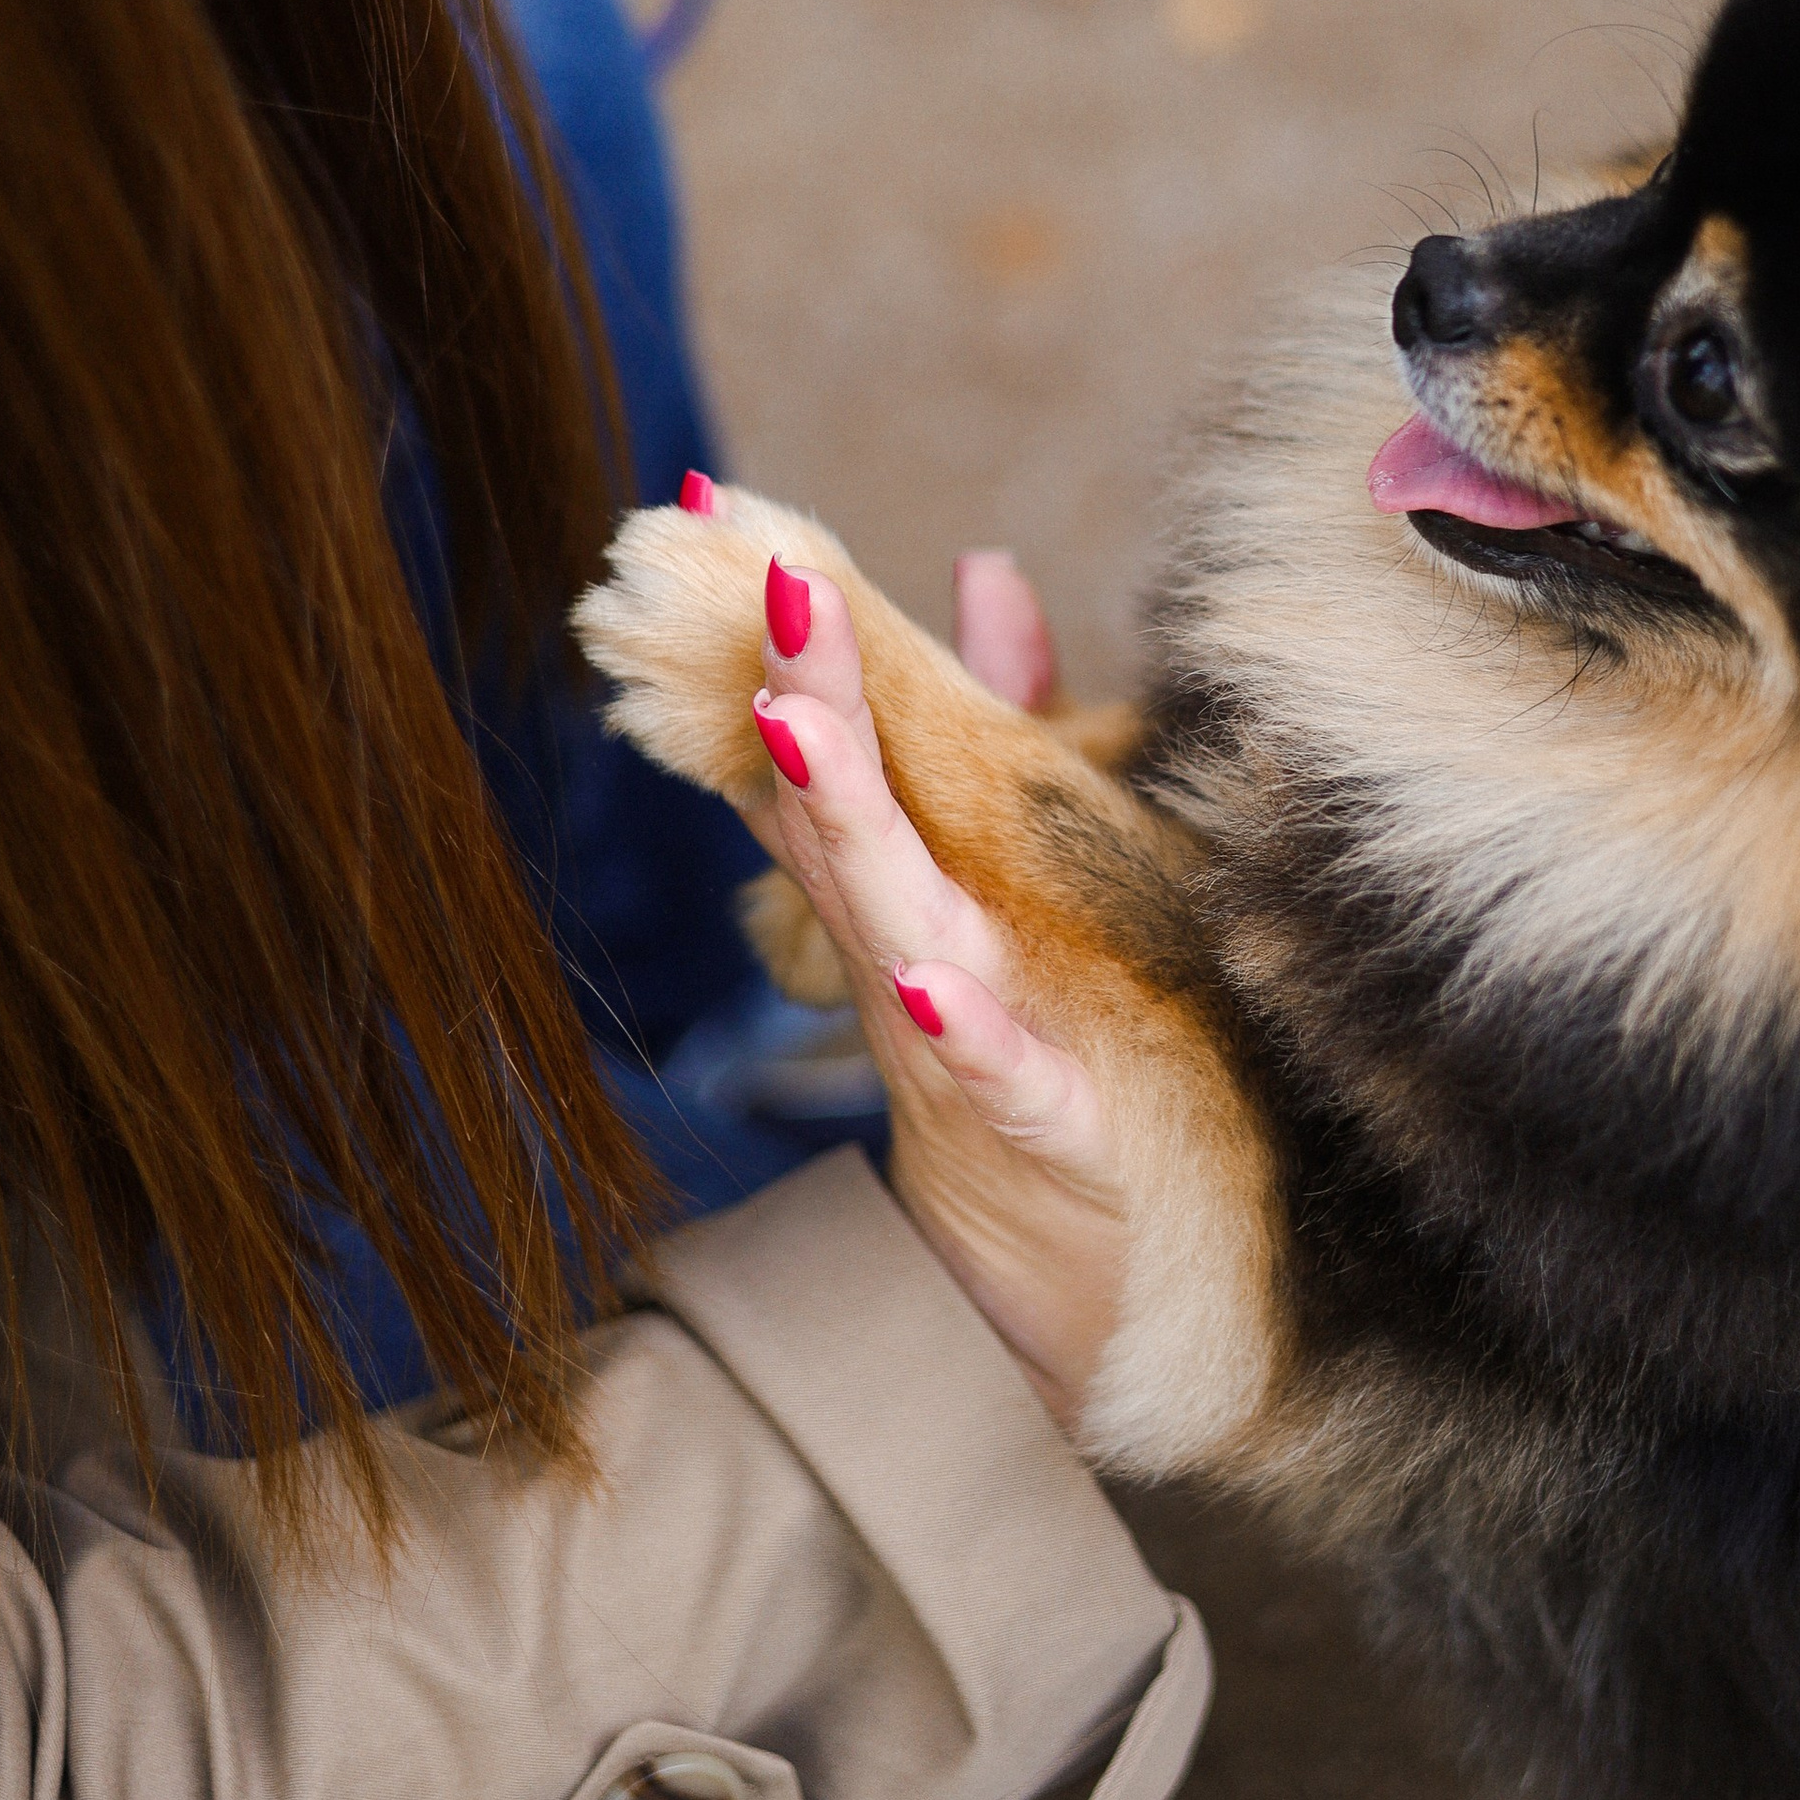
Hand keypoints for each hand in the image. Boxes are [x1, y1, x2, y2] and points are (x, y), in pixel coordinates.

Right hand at [746, 560, 1125, 1434]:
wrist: (1071, 1290)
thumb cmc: (1043, 1055)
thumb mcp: (1013, 872)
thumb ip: (999, 724)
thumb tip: (982, 565)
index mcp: (909, 886)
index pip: (831, 746)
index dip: (790, 634)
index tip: (728, 510)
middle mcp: (911, 951)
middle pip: (840, 812)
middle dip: (803, 692)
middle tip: (771, 578)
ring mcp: (959, 1040)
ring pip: (892, 915)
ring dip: (841, 820)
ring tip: (797, 719)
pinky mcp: (1038, 1129)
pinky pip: (998, 1074)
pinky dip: (966, 1032)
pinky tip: (935, 985)